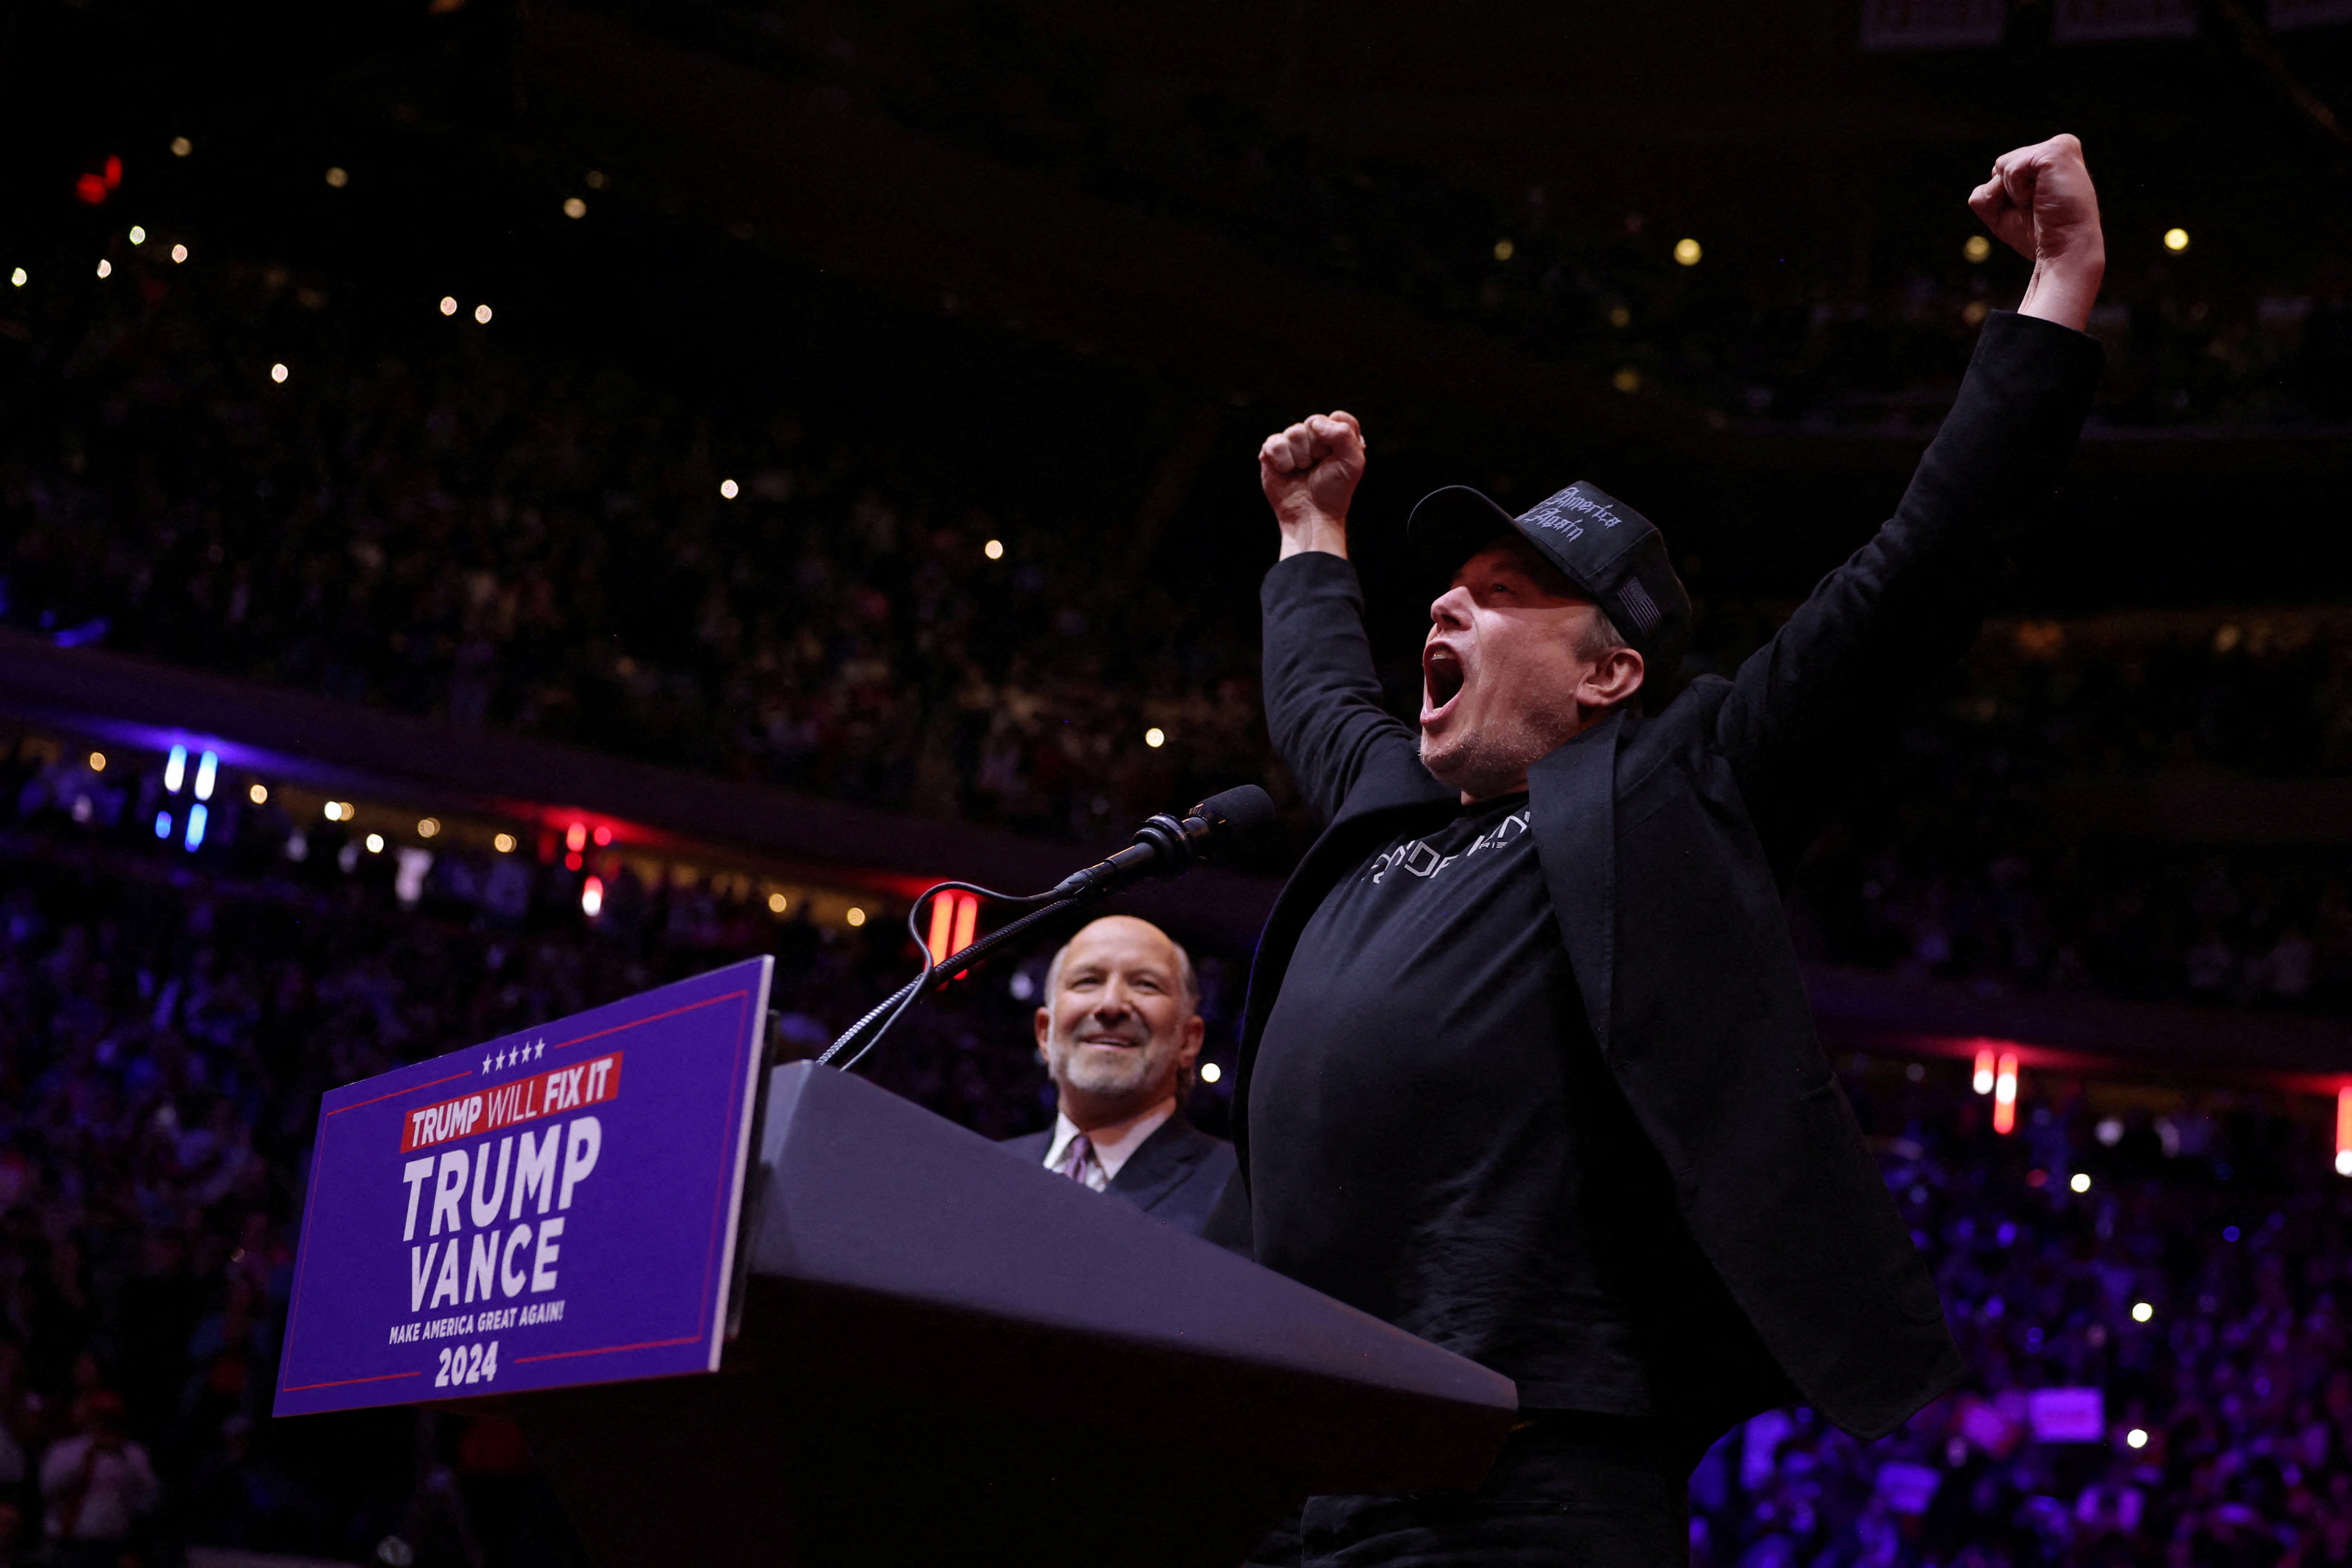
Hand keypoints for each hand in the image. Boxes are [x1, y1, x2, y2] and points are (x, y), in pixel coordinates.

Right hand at [1259, 411, 1364, 559]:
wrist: (1311, 515)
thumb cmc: (1334, 491)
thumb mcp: (1353, 462)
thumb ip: (1344, 433)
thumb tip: (1314, 423)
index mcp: (1337, 438)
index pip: (1338, 417)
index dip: (1337, 435)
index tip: (1337, 456)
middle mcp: (1315, 438)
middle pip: (1314, 421)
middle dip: (1318, 447)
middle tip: (1318, 466)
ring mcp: (1292, 445)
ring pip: (1294, 431)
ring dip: (1301, 456)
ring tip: (1303, 471)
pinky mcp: (1272, 454)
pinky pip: (1274, 442)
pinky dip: (1283, 460)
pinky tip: (1287, 471)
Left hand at [1968, 134, 2104, 332]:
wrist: (2063, 257)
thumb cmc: (2037, 241)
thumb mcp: (2008, 214)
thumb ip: (1995, 192)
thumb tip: (1980, 190)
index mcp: (2054, 162)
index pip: (2003, 170)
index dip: (2004, 198)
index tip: (2033, 217)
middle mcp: (2062, 149)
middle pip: (1999, 167)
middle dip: (2003, 196)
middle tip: (2034, 215)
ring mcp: (2062, 149)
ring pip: (2001, 168)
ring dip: (2008, 196)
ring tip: (2038, 209)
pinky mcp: (2056, 153)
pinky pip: (2008, 169)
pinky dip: (2014, 191)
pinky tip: (2039, 201)